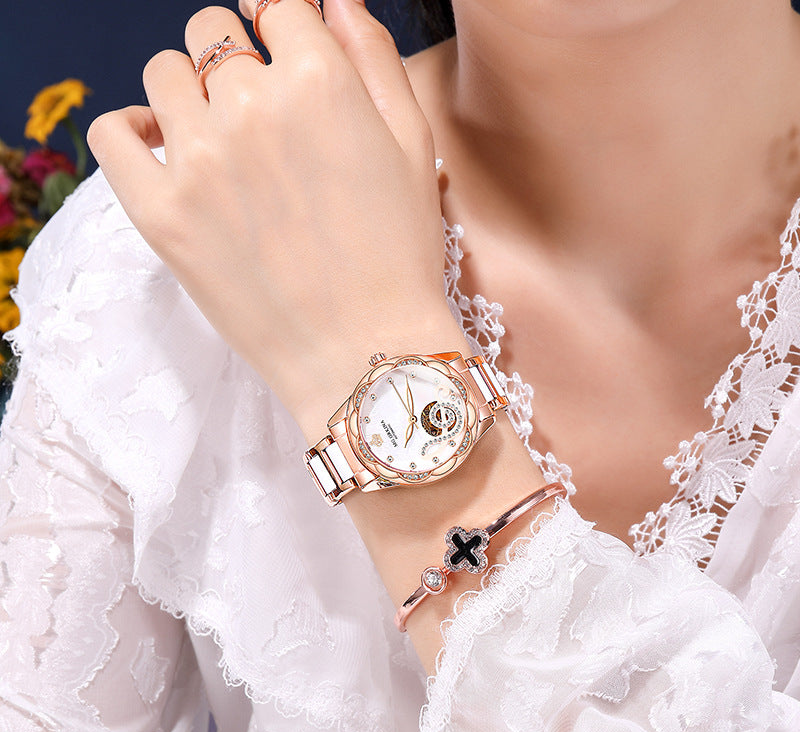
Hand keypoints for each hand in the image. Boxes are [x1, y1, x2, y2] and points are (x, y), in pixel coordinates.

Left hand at [87, 0, 467, 437]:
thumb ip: (374, 58)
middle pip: (214, 34)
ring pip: (164, 73)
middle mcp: (251, 107)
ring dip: (191, 92)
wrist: (365, 353)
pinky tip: (162, 147)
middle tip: (260, 114)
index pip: (278, 6)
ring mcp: (198, 161)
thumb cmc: (400, 258)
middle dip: (237, 61)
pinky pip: (114, 134)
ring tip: (219, 138)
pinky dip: (133, 129)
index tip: (284, 54)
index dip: (284, 29)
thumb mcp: (413, 148)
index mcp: (319, 83)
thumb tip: (331, 2)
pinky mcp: (160, 214)